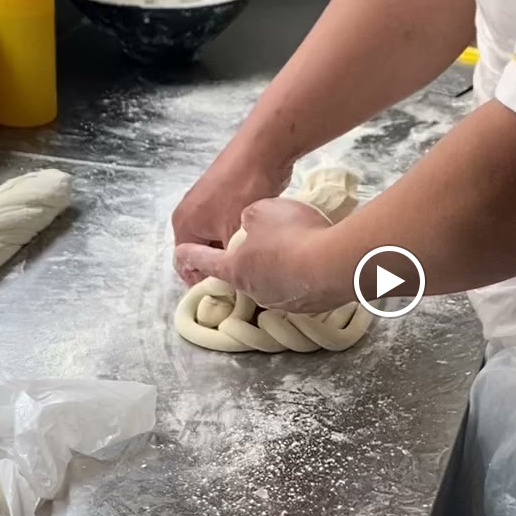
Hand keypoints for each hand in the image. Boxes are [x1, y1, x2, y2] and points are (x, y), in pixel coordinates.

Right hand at [171, 142, 292, 274]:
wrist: (262, 151)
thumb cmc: (244, 192)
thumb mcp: (233, 235)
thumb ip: (226, 262)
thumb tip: (231, 279)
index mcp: (183, 225)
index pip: (185, 265)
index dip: (205, 281)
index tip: (228, 291)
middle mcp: (188, 214)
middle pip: (201, 252)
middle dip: (220, 265)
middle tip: (244, 279)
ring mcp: (205, 202)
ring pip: (216, 238)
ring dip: (231, 249)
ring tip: (253, 261)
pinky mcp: (222, 194)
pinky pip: (225, 223)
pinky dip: (237, 233)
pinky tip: (258, 239)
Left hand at [175, 198, 339, 312]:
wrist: (334, 263)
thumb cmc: (291, 234)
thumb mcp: (260, 209)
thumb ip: (248, 218)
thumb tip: (249, 226)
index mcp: (234, 269)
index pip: (205, 261)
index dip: (192, 256)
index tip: (181, 255)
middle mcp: (253, 291)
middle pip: (243, 273)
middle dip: (247, 260)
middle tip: (260, 243)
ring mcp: (282, 302)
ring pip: (273, 281)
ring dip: (277, 268)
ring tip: (294, 248)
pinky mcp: (308, 306)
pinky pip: (299, 287)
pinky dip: (301, 275)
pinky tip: (314, 260)